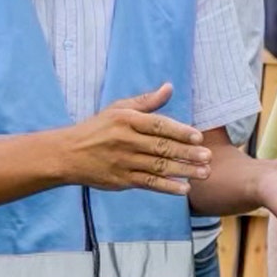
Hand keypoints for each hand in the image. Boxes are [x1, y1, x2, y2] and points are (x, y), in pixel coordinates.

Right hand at [60, 83, 211, 193]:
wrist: (67, 154)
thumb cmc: (97, 128)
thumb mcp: (118, 109)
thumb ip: (146, 101)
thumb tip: (169, 87)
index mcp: (127, 120)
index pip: (158, 125)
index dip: (180, 131)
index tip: (199, 137)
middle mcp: (126, 141)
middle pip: (161, 147)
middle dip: (187, 153)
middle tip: (208, 157)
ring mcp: (124, 162)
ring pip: (158, 167)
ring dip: (183, 171)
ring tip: (204, 173)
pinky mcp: (122, 180)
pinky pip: (148, 184)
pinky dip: (167, 187)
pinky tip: (184, 189)